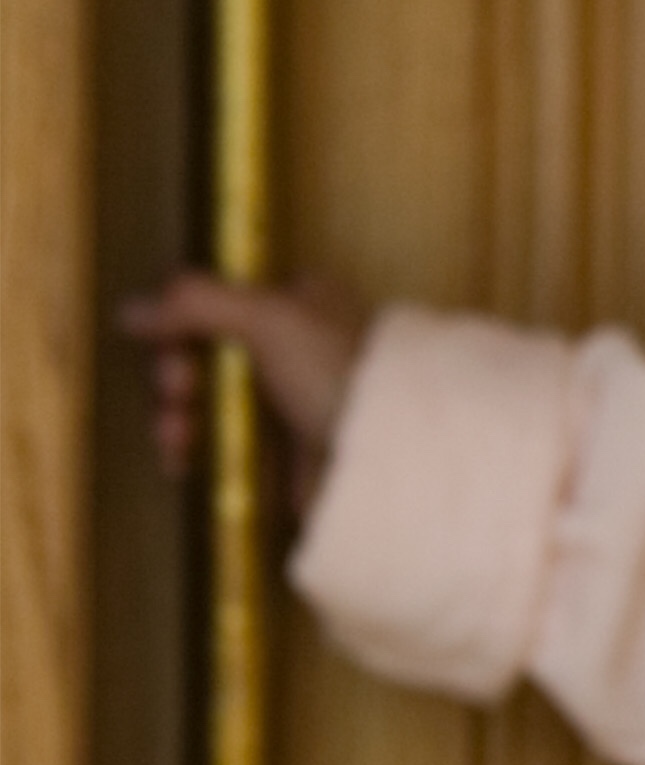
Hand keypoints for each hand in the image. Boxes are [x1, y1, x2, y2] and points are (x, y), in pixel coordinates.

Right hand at [119, 267, 371, 516]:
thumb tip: (130, 309)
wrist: (393, 458)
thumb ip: (197, 303)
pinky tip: (180, 463)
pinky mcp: (284, 453)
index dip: (182, 323)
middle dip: (174, 374)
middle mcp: (292, 348)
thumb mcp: (269, 317)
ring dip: (176, 416)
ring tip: (175, 437)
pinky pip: (224, 445)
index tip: (169, 345)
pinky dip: (195, 452)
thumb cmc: (340, 373)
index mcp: (298, 302)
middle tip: (177, 394)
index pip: (218, 301)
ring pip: (208, 402)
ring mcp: (287, 402)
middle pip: (204, 354)